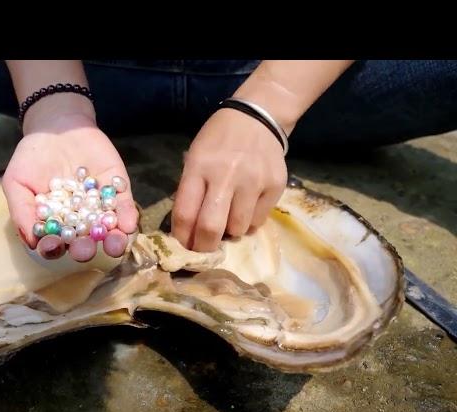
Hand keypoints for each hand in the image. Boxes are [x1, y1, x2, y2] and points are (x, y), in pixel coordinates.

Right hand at [2, 100, 137, 261]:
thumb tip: (32, 242)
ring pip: (110, 231)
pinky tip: (128, 223)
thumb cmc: (32, 156)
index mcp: (54, 224)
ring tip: (114, 245)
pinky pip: (125, 207)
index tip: (53, 246)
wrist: (57, 125)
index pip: (55, 243)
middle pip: (84, 242)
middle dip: (84, 249)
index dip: (54, 248)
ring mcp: (100, 207)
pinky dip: (127, 217)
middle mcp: (79, 221)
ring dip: (114, 241)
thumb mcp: (17, 182)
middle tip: (84, 250)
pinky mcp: (118, 191)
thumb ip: (22, 211)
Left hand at [172, 108, 287, 251]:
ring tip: (227, 219)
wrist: (258, 117)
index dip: (181, 237)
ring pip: (237, 229)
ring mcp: (254, 181)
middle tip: (203, 249)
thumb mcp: (195, 157)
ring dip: (229, 232)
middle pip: (211, 228)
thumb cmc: (219, 140)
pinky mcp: (275, 186)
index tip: (183, 245)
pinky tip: (245, 208)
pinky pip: (258, 221)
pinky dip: (248, 222)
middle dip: (203, 246)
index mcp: (199, 167)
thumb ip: (190, 191)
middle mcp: (226, 175)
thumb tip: (188, 231)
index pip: (185, 213)